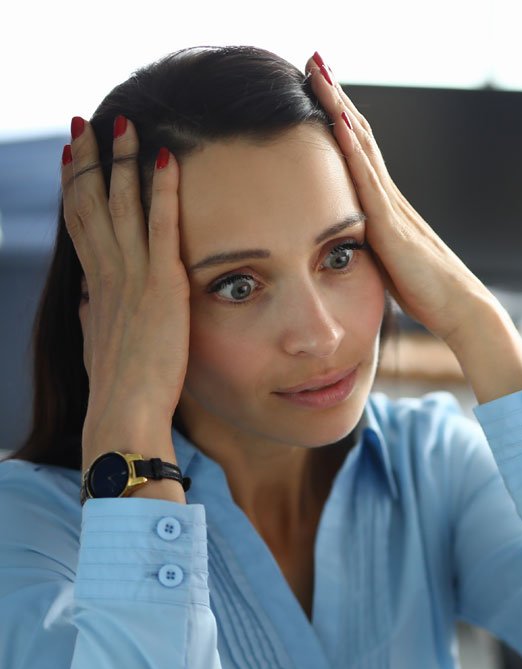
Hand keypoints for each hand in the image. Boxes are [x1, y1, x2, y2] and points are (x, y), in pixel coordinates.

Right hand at [62, 116, 189, 460]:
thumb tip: (87, 301)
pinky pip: (162, 226)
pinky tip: (167, 159)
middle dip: (90, 158)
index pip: (79, 222)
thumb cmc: (116, 386)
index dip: (72, 184)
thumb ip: (92, 316)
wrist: (123, 409)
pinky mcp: (161, 285)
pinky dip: (164, 190)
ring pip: (122, 203)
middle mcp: (106, 272)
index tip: (69, 155)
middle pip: (91, 200)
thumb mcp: (96, 343)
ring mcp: (132, 275)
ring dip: (123, 159)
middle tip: (89, 121)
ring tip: (126, 123)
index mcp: (94, 284)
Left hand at [305, 54, 502, 345]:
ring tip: (319, 72)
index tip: (319, 87)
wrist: (459, 307)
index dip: (339, 119)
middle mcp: (390, 198)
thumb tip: (344, 245)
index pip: (359, 152)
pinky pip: (368, 180)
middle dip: (335, 98)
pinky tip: (337, 122)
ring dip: (338, 108)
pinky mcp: (391, 226)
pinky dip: (351, 149)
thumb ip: (368, 246)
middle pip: (359, 136)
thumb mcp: (386, 263)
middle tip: (315, 59)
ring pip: (361, 147)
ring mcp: (392, 208)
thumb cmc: (427, 292)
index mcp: (386, 207)